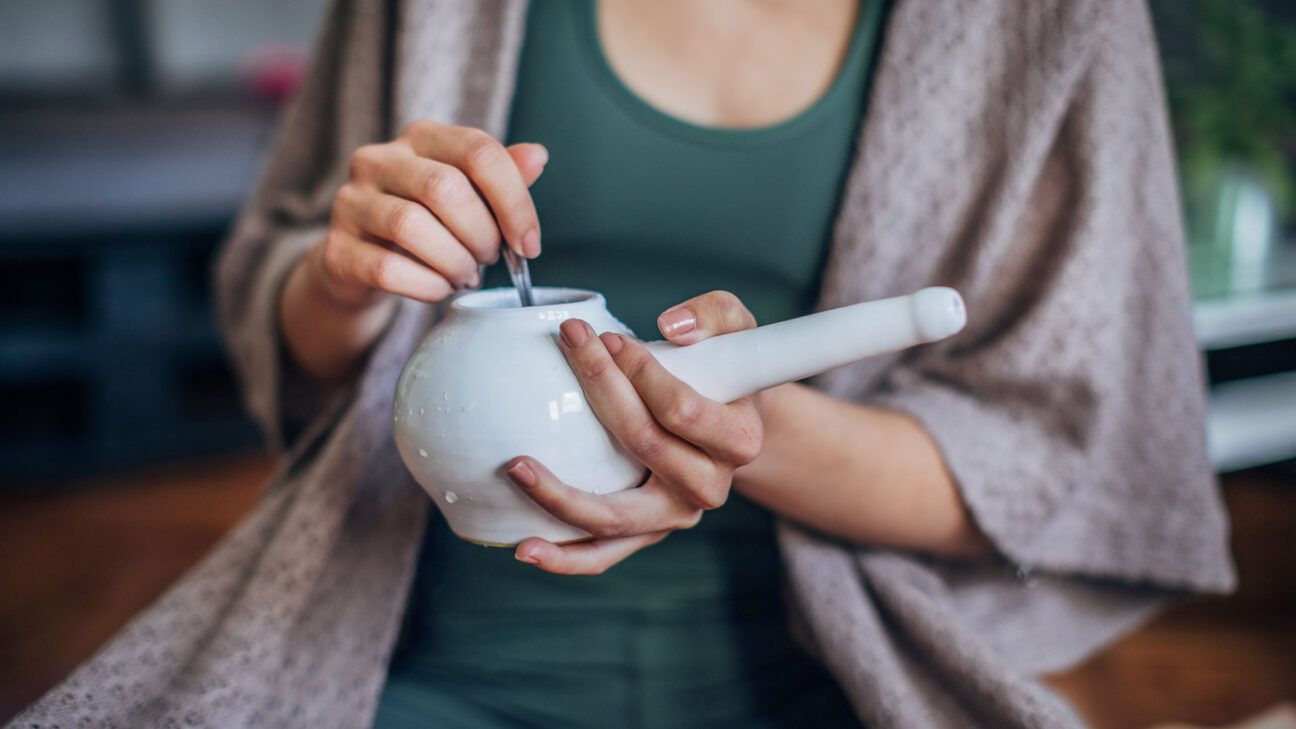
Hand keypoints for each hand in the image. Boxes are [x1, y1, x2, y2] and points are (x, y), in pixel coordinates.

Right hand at [311, 121, 547, 308]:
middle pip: (445, 188)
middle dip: (482, 235)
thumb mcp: (468, 195)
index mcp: (421, 138)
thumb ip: (501, 176)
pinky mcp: (337, 248)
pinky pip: (388, 268)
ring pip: (412, 227)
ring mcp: (351, 202)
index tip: (529, 244)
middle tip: (489, 259)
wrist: (363, 262)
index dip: (515, 202)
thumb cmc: (428, 222)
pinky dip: (427, 286)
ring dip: (455, 262)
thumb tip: (537, 155)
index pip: (479, 152)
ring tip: (465, 275)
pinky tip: (440, 289)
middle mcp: (379, 159)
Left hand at [505, 292, 762, 574]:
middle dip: (602, 391)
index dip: (643, 371)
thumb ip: (714, 315)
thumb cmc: (723, 371)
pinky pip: (603, 555)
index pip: (683, 409)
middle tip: (568, 345)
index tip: (610, 336)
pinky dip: (565, 557)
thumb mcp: (737, 329)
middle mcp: (710, 487)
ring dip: (562, 495)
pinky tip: (525, 549)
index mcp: (738, 441)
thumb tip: (670, 328)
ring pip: (616, 517)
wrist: (728, 424)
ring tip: (516, 468)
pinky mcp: (643, 534)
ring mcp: (674, 517)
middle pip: (646, 447)